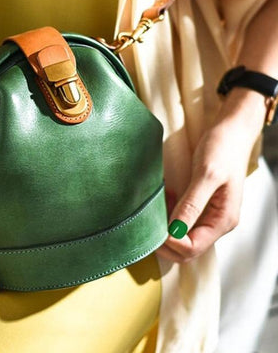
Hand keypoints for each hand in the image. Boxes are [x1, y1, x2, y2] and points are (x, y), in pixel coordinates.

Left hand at [157, 88, 265, 262]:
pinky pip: (180, 220)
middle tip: (147, 222)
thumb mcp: (207, 175)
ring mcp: (208, 214)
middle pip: (186, 248)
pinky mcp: (200, 204)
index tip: (154, 226)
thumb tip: (175, 231)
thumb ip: (192, 204)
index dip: (171, 242)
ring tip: (156, 207)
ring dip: (164, 227)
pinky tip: (164, 198)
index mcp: (223, 220)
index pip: (193, 247)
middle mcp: (216, 222)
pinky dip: (168, 215)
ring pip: (181, 236)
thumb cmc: (223, 149)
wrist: (231, 131)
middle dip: (164, 240)